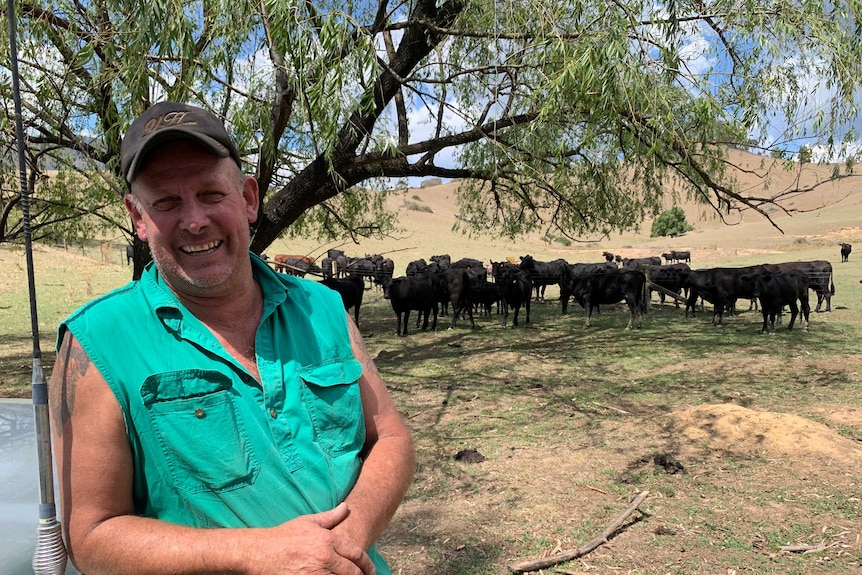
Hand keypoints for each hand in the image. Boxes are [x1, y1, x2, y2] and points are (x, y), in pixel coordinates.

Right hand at [248, 503, 375, 574]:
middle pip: (352, 572)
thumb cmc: (284, 536)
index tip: (370, 569)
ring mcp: (316, 574)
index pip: (356, 554)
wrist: (261, 552)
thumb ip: (331, 516)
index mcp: (328, 541)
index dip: (366, 564)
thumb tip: (346, 507)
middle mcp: (325, 558)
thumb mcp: (309, 522)